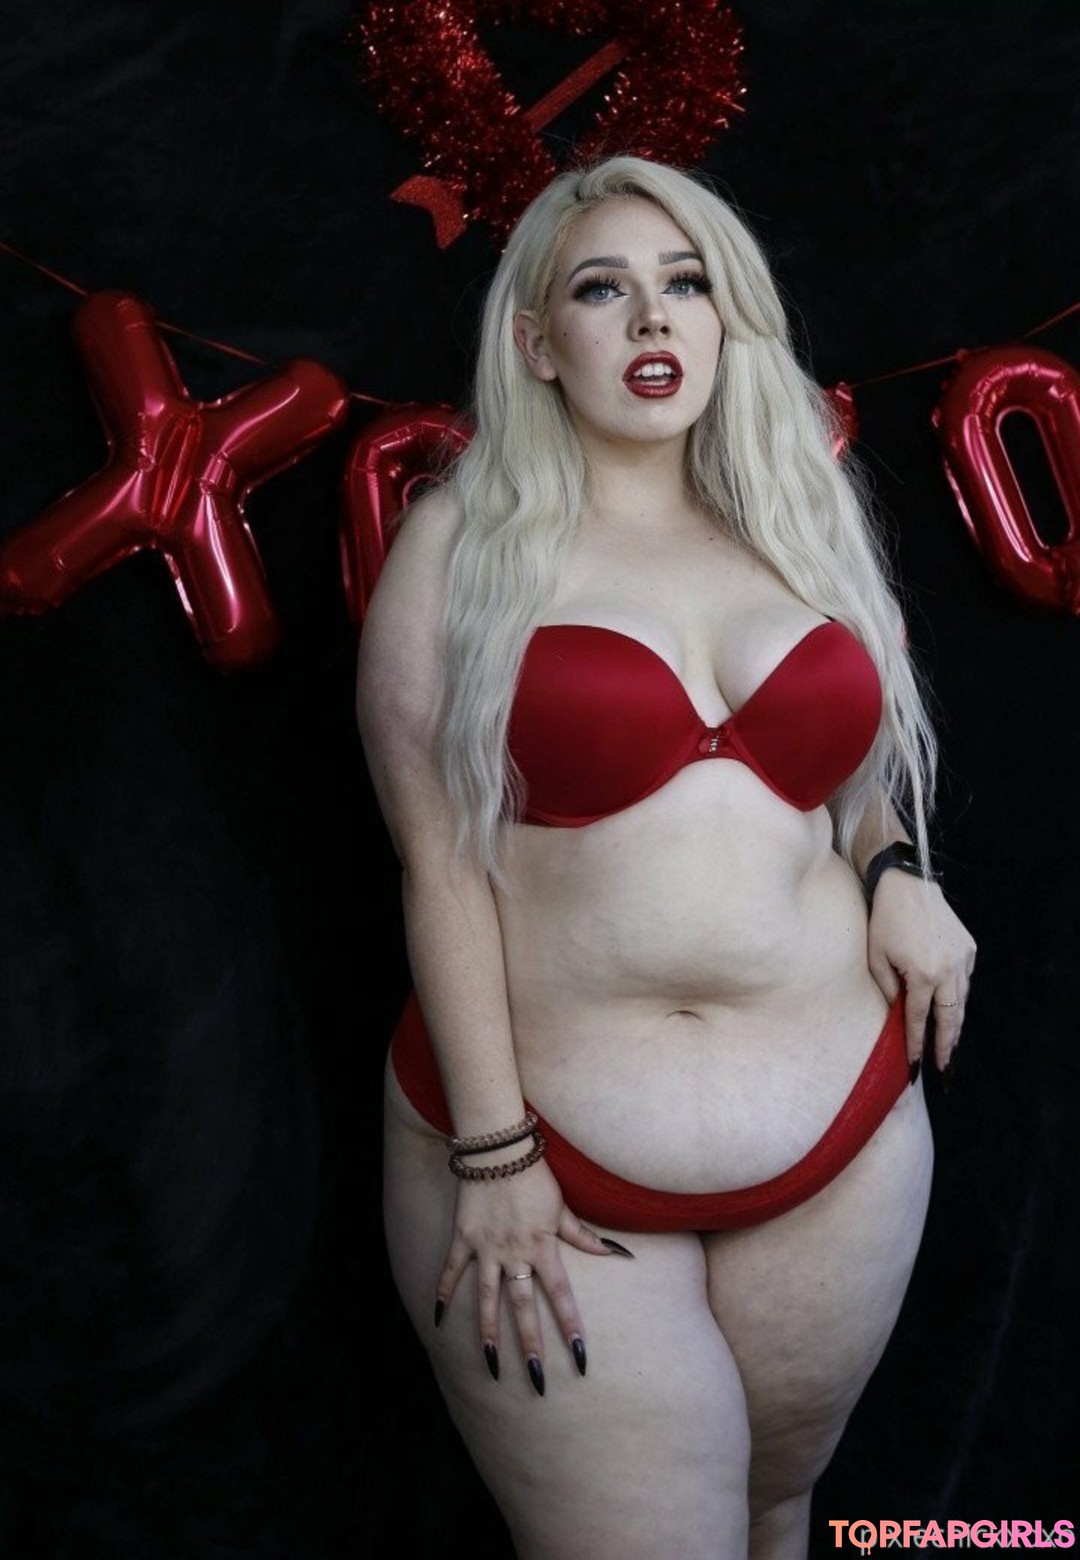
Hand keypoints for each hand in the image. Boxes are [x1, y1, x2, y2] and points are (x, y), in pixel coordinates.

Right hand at [433, 1156, 631, 1393]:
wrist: (498, 1148)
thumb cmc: (534, 1175)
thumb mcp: (562, 1207)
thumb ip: (584, 1236)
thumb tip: (618, 1253)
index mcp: (543, 1246)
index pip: (561, 1296)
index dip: (571, 1327)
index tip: (580, 1357)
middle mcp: (515, 1253)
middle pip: (524, 1308)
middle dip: (531, 1345)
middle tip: (537, 1381)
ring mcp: (486, 1248)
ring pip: (488, 1299)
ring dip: (489, 1333)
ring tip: (491, 1366)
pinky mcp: (463, 1238)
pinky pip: (451, 1271)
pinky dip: (444, 1294)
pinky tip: (438, 1321)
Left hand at [866, 871, 976, 1073]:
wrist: (907, 884)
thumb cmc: (885, 920)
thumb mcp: (875, 956)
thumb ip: (887, 989)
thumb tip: (897, 1013)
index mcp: (923, 975)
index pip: (918, 1019)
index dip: (916, 1044)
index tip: (915, 1064)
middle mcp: (948, 970)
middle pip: (950, 1018)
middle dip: (947, 1045)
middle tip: (943, 1066)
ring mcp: (962, 959)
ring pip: (962, 1001)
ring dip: (955, 1023)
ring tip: (949, 1043)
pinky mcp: (968, 948)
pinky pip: (964, 980)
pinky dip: (958, 995)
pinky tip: (951, 1006)